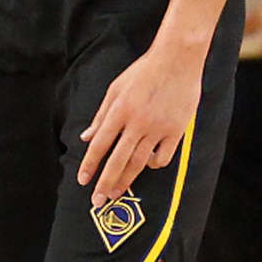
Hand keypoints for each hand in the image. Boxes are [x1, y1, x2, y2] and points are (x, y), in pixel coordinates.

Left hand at [80, 37, 206, 203]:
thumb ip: (101, 115)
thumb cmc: (144, 71)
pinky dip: (153, 164)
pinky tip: (147, 165)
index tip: (83, 181)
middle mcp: (137, 122)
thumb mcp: (116, 87)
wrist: (178, 59)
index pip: (99, 145)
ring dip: (125, 181)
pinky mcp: (176, 130)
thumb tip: (85, 137)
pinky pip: (162, 157)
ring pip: (138, 163)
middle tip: (97, 201)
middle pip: (117, 160)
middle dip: (105, 183)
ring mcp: (158, 128)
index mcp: (120, 110)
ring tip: (116, 193)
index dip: (89, 165)